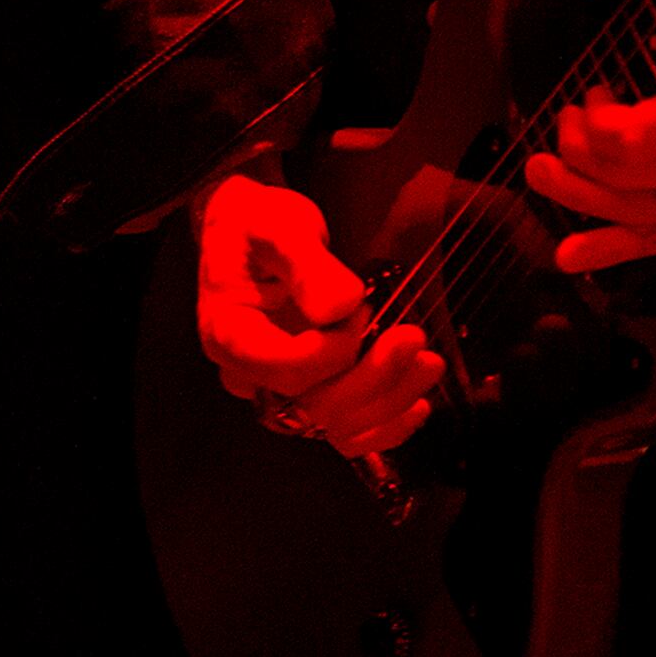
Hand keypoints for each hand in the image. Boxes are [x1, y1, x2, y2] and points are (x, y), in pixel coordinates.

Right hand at [193, 170, 442, 454]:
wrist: (252, 233)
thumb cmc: (259, 225)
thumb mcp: (279, 228)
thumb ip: (307, 265)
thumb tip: (340, 307)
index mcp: (227, 335)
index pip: (285, 369)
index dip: (332, 351)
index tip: (363, 309)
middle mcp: (247, 376)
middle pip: (313, 405)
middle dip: (372, 377)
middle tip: (413, 336)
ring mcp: (278, 391)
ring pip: (335, 425)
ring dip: (388, 402)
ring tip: (428, 363)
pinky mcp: (307, 394)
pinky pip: (343, 431)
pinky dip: (383, 425)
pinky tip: (416, 405)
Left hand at [520, 0, 655, 270]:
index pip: (638, 140)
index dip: (598, 122)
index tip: (599, 88)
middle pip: (624, 177)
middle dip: (578, 146)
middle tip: (570, 115)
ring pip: (631, 213)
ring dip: (575, 193)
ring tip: (540, 169)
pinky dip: (608, 251)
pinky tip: (567, 255)